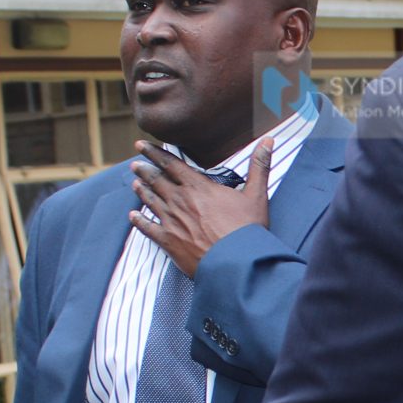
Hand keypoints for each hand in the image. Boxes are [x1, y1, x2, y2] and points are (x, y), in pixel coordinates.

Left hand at [131, 137, 270, 274]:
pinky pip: (148, 228)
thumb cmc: (247, 229)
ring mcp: (171, 221)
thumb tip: (269, 141)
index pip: (171, 164)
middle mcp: (180, 200)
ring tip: (134, 183)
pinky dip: (139, 221)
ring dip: (141, 190)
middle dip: (144, 169)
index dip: (155, 152)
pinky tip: (133, 216)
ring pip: (150, 200)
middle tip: (134, 164)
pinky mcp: (168, 241)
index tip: (143, 146)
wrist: (236, 262)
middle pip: (156, 180)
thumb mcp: (257, 195)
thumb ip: (259, 166)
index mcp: (198, 187)